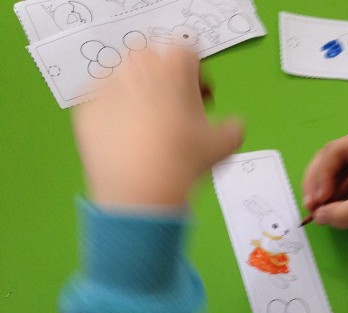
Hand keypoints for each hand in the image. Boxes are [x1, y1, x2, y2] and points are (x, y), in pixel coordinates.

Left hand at [72, 48, 242, 208]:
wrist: (139, 192)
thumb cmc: (184, 161)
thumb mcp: (223, 146)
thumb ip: (233, 128)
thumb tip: (232, 126)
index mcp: (174, 64)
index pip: (189, 56)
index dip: (197, 80)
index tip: (200, 103)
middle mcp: (137, 64)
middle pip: (153, 64)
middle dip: (164, 84)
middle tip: (172, 116)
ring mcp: (106, 84)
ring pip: (125, 83)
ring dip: (137, 99)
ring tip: (147, 133)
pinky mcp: (85, 108)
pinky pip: (103, 107)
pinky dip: (114, 119)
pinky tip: (125, 145)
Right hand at [302, 130, 347, 234]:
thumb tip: (320, 216)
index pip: (336, 151)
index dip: (322, 173)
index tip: (321, 199)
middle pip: (325, 159)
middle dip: (314, 182)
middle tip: (311, 206)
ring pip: (323, 172)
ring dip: (315, 191)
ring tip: (315, 211)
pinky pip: (328, 185)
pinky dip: (321, 198)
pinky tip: (322, 211)